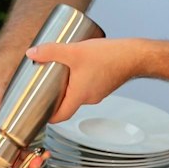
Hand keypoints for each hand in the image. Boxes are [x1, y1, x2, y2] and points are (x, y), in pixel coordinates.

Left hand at [23, 37, 141, 123]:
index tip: (39, 111)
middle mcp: (90, 98)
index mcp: (80, 96)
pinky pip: (88, 86)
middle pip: (68, 104)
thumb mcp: (74, 52)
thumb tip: (33, 53)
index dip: (48, 115)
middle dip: (56, 97)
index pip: (61, 116)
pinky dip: (80, 80)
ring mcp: (99, 92)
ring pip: (78, 93)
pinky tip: (78, 66)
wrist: (135, 55)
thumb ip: (52, 51)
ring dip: (69, 86)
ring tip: (60, 73)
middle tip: (44, 87)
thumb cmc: (109, 57)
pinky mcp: (105, 84)